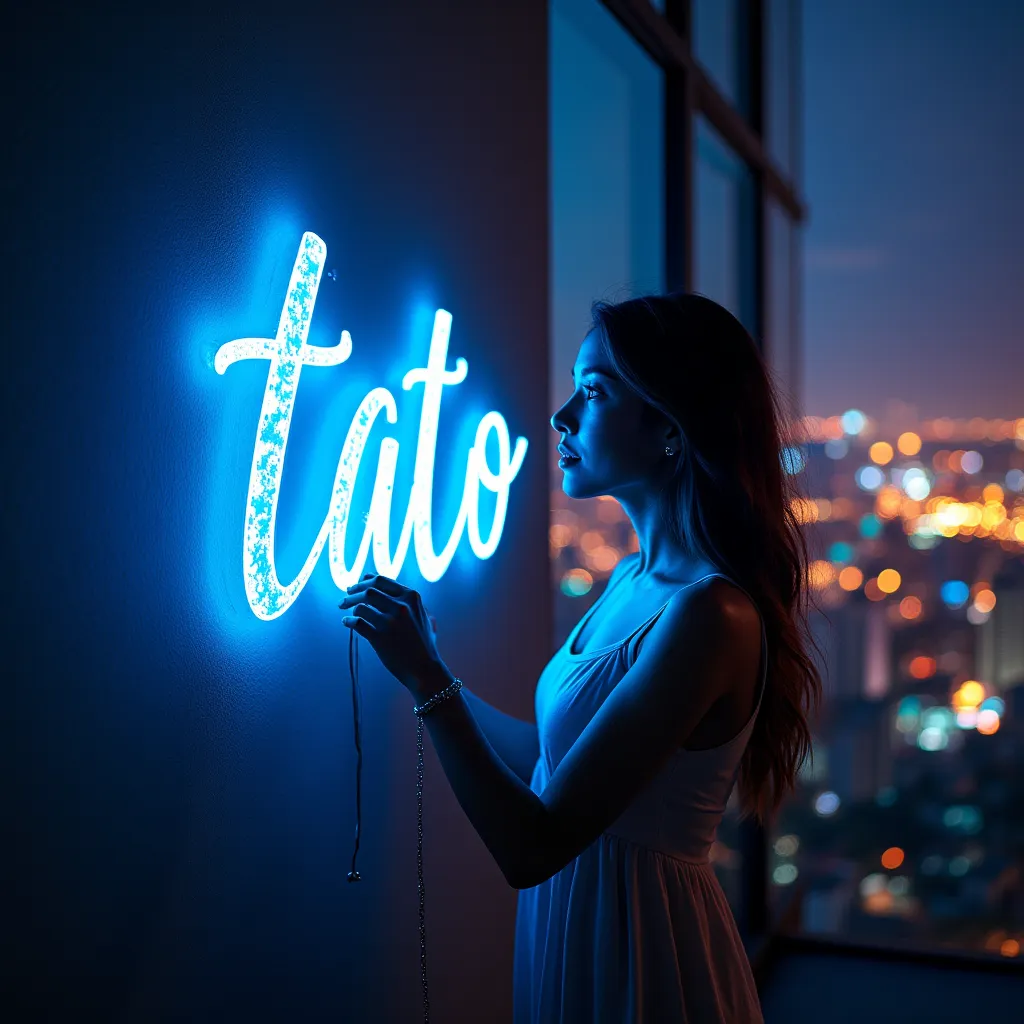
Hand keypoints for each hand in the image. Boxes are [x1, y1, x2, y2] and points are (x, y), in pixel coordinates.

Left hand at [339, 574, 445, 694]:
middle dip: (353, 591)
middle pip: (368, 590)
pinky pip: (357, 623)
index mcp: (411, 597)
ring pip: (361, 606)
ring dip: (350, 606)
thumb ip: (408, 601)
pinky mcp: (379, 637)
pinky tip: (346, 622)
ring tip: (345, 610)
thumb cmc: (423, 643)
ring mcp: (390, 622)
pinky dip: (348, 621)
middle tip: (345, 596)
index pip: (381, 580)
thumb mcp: (423, 615)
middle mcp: (401, 606)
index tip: (357, 584)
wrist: (425, 669)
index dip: (365, 581)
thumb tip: (386, 589)